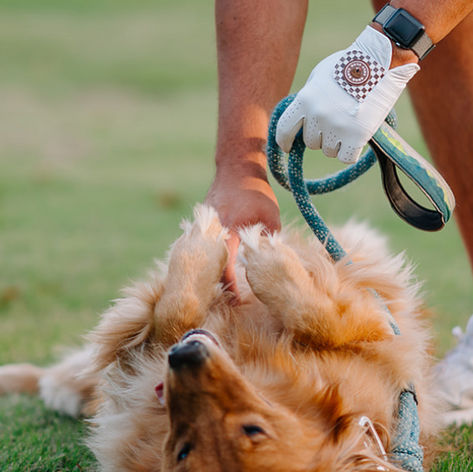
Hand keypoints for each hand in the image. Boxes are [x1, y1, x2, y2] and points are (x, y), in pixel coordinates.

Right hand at [204, 170, 279, 300]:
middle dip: (217, 286)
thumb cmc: (257, 191)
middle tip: (227, 303)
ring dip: (210, 274)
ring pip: (203, 258)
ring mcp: (203, 226)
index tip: (237, 302)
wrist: (236, 167)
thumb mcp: (270, 216)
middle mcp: (214, 230)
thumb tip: (272, 263)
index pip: (229, 265)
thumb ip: (269, 240)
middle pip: (211, 266)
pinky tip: (211, 271)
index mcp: (232, 229)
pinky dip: (207, 260)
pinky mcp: (200, 224)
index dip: (232, 286)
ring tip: (218, 291)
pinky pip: (201, 247)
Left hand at [275, 26, 418, 164]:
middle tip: (336, 122)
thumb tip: (302, 118)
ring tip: (349, 124)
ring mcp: (337, 126)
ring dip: (337, 143)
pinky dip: (350, 153)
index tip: (287, 147)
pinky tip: (355, 141)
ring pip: (328, 151)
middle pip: (311, 141)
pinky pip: (346, 157)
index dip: (284, 140)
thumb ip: (309, 97)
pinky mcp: (357, 135)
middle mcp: (318, 115)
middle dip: (321, 135)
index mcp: (305, 98)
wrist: (380, 63)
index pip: (285, 128)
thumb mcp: (319, 76)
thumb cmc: (349, 65)